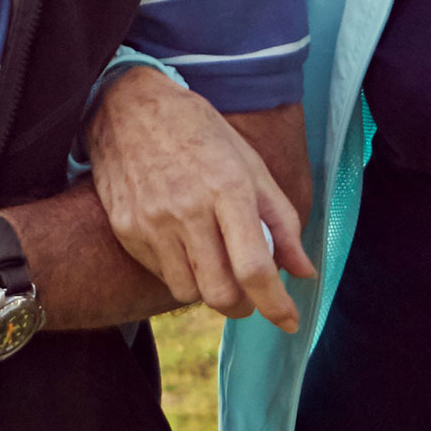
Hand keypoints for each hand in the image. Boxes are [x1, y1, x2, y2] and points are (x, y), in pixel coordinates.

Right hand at [89, 66, 309, 330]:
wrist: (129, 108)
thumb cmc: (200, 134)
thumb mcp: (251, 166)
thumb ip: (281, 222)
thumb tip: (303, 272)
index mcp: (228, 190)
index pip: (254, 268)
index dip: (275, 304)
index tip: (289, 322)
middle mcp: (188, 211)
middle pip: (220, 293)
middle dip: (243, 307)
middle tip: (250, 297)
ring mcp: (152, 223)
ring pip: (188, 292)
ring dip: (209, 291)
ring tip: (215, 266)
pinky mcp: (127, 230)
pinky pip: (161, 274)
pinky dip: (181, 273)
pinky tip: (185, 247)